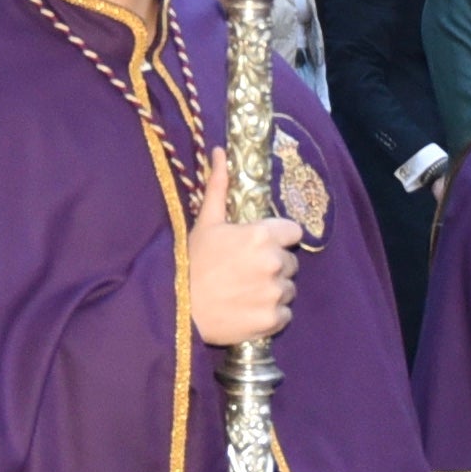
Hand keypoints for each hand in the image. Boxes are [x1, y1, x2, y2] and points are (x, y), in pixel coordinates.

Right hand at [183, 148, 300, 348]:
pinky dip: (271, 312)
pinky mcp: (274, 319)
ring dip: (273, 288)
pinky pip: (285, 313)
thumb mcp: (204, 223)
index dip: (277, 237)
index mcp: (260, 236)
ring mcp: (275, 293)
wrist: (177, 310)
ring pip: (288, 287)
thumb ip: (218, 187)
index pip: (293, 232)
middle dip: (273, 264)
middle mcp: (273, 263)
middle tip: (246, 270)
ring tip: (245, 291)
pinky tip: (248, 308)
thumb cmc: (190, 263)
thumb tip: (220, 152)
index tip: (259, 245)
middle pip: (290, 261)